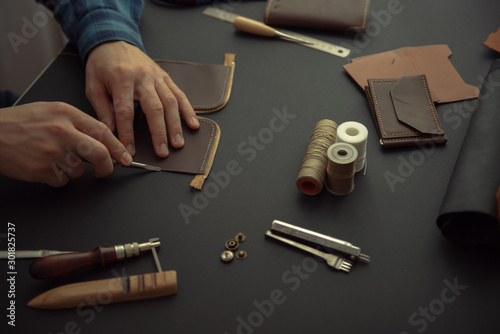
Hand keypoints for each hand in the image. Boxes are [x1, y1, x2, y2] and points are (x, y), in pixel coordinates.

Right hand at [0, 102, 132, 186]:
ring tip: (54, 159)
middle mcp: (61, 131)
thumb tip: (102, 140)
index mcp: (66, 113)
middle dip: (107, 166)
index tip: (126, 158)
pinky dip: (57, 178)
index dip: (118, 147)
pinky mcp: (42, 170)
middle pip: (99, 154)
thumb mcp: (51, 111)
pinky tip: (44, 166)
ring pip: (80, 170)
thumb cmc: (20, 122)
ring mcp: (51, 152)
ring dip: (73, 170)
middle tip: (106, 171)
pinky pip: (63, 181)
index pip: (102, 131)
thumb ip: (77, 123)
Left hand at [85, 41, 199, 157]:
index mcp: (121, 79)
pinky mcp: (165, 76)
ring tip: (178, 143)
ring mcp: (156, 76)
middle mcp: (142, 77)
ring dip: (175, 124)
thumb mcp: (93, 87)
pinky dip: (188, 110)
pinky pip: (179, 93)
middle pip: (154, 108)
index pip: (125, 111)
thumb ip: (102, 111)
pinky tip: (193, 124)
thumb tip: (111, 135)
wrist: (113, 40)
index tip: (128, 151)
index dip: (128, 133)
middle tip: (162, 152)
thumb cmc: (102, 66)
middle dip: (159, 132)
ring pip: (170, 102)